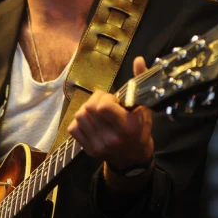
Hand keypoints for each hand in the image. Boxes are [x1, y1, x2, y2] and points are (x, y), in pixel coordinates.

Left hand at [67, 56, 153, 173]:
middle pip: (89, 108)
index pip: (103, 106)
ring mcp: (99, 146)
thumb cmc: (140, 129)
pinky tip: (91, 122)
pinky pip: (73, 128)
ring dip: (87, 110)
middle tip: (105, 104)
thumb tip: (138, 60)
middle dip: (95, 101)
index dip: (105, 98)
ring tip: (98, 113)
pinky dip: (79, 122)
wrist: (133, 158)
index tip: (114, 100)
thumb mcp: (144, 107)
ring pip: (79, 116)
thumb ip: (140, 83)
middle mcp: (112, 138)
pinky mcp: (88, 150)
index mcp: (128, 126)